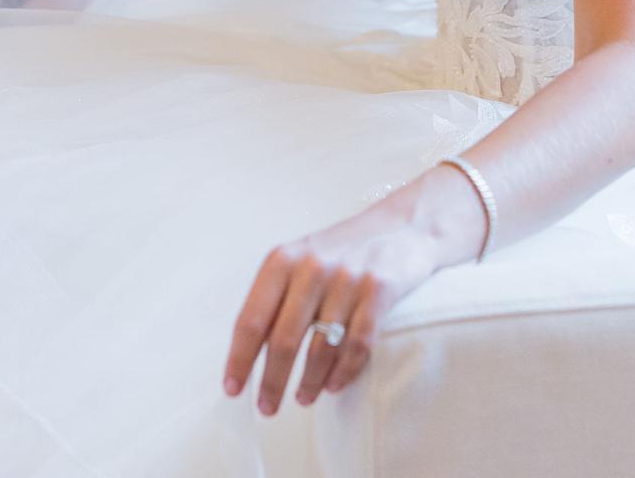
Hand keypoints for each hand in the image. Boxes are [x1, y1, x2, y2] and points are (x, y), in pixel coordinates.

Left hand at [220, 166, 484, 414]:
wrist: (402, 226)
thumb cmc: (341, 253)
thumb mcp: (300, 261)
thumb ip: (276, 298)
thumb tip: (247, 354)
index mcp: (282, 261)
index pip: (250, 319)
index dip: (238, 360)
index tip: (232, 389)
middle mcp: (311, 267)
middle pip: (283, 340)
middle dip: (271, 382)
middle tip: (267, 408)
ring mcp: (347, 279)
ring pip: (320, 349)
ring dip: (308, 383)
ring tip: (303, 398)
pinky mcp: (378, 291)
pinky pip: (356, 346)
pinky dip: (343, 373)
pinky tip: (334, 386)